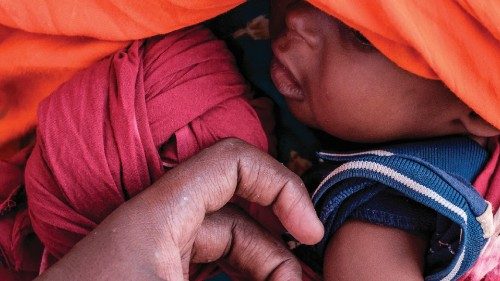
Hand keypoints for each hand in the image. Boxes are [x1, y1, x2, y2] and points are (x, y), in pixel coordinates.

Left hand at [37, 139, 323, 279]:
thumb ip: (245, 277)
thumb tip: (295, 279)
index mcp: (160, 211)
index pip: (232, 161)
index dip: (281, 185)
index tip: (310, 231)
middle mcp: (160, 221)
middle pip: (239, 214)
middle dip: (280, 249)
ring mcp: (157, 248)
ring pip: (227, 244)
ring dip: (263, 268)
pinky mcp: (156, 271)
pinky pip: (210, 266)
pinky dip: (237, 276)